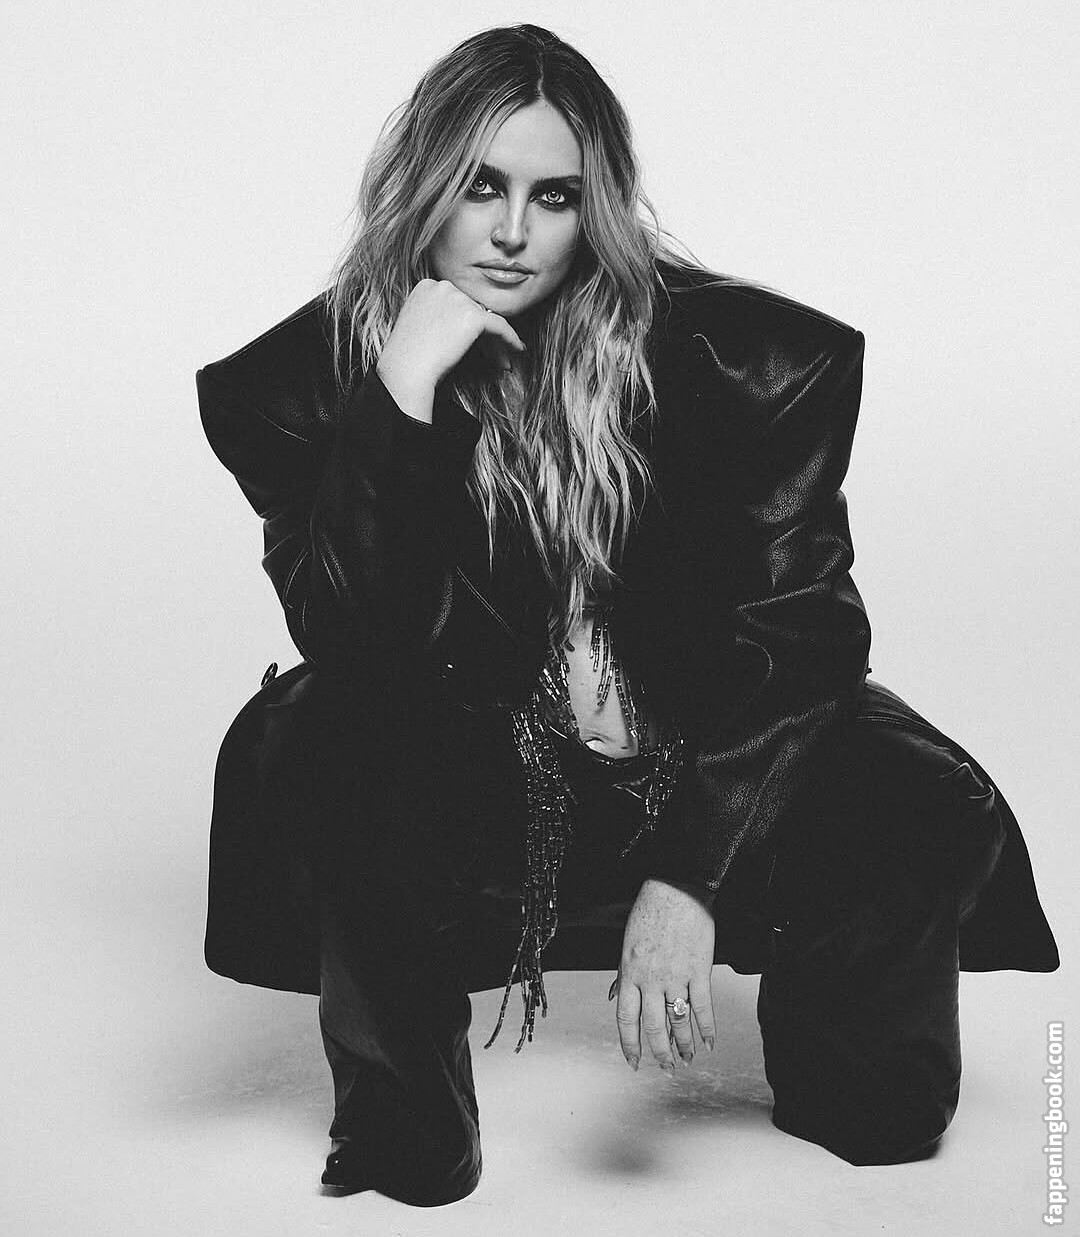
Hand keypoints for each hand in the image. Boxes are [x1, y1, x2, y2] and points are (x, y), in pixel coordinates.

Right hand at [375, 278, 525, 422]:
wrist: (406, 369)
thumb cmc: (409, 357)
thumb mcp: (420, 325)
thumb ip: (439, 316)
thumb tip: (464, 326)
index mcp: (427, 286)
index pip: (458, 304)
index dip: (468, 325)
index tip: (476, 344)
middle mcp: (443, 286)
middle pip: (474, 310)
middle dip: (484, 335)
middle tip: (495, 355)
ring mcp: (459, 299)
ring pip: (487, 320)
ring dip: (497, 342)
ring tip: (503, 360)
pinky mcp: (473, 316)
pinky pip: (500, 327)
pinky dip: (511, 339)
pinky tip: (518, 350)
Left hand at [613, 878, 716, 1071]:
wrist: (676, 889)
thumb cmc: (650, 912)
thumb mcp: (627, 944)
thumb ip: (622, 975)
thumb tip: (612, 995)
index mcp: (629, 973)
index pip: (626, 1019)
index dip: (629, 1044)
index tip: (634, 1061)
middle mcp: (650, 980)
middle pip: (652, 1027)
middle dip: (659, 1053)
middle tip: (665, 1068)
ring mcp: (676, 977)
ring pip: (678, 1022)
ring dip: (683, 1045)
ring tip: (686, 1060)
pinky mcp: (699, 971)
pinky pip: (702, 1007)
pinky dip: (706, 1029)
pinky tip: (708, 1043)